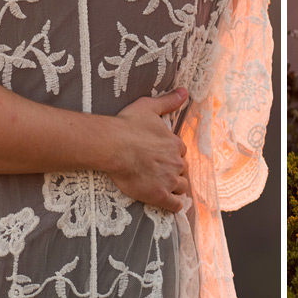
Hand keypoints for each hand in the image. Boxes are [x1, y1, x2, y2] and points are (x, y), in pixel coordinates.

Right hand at [108, 88, 189, 211]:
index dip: (173, 155)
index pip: (181, 153)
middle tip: (162, 173)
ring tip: (165, 187)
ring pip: (182, 187)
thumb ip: (169, 101)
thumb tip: (185, 92)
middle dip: (175, 171)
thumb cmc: (128, 125)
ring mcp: (169, 180)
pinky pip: (176, 205)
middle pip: (182, 170)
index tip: (162, 157)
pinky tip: (169, 203)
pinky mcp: (159, 195)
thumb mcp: (149, 107)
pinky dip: (175, 205)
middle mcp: (176, 162)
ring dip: (176, 188)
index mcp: (175, 144)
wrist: (112, 145)